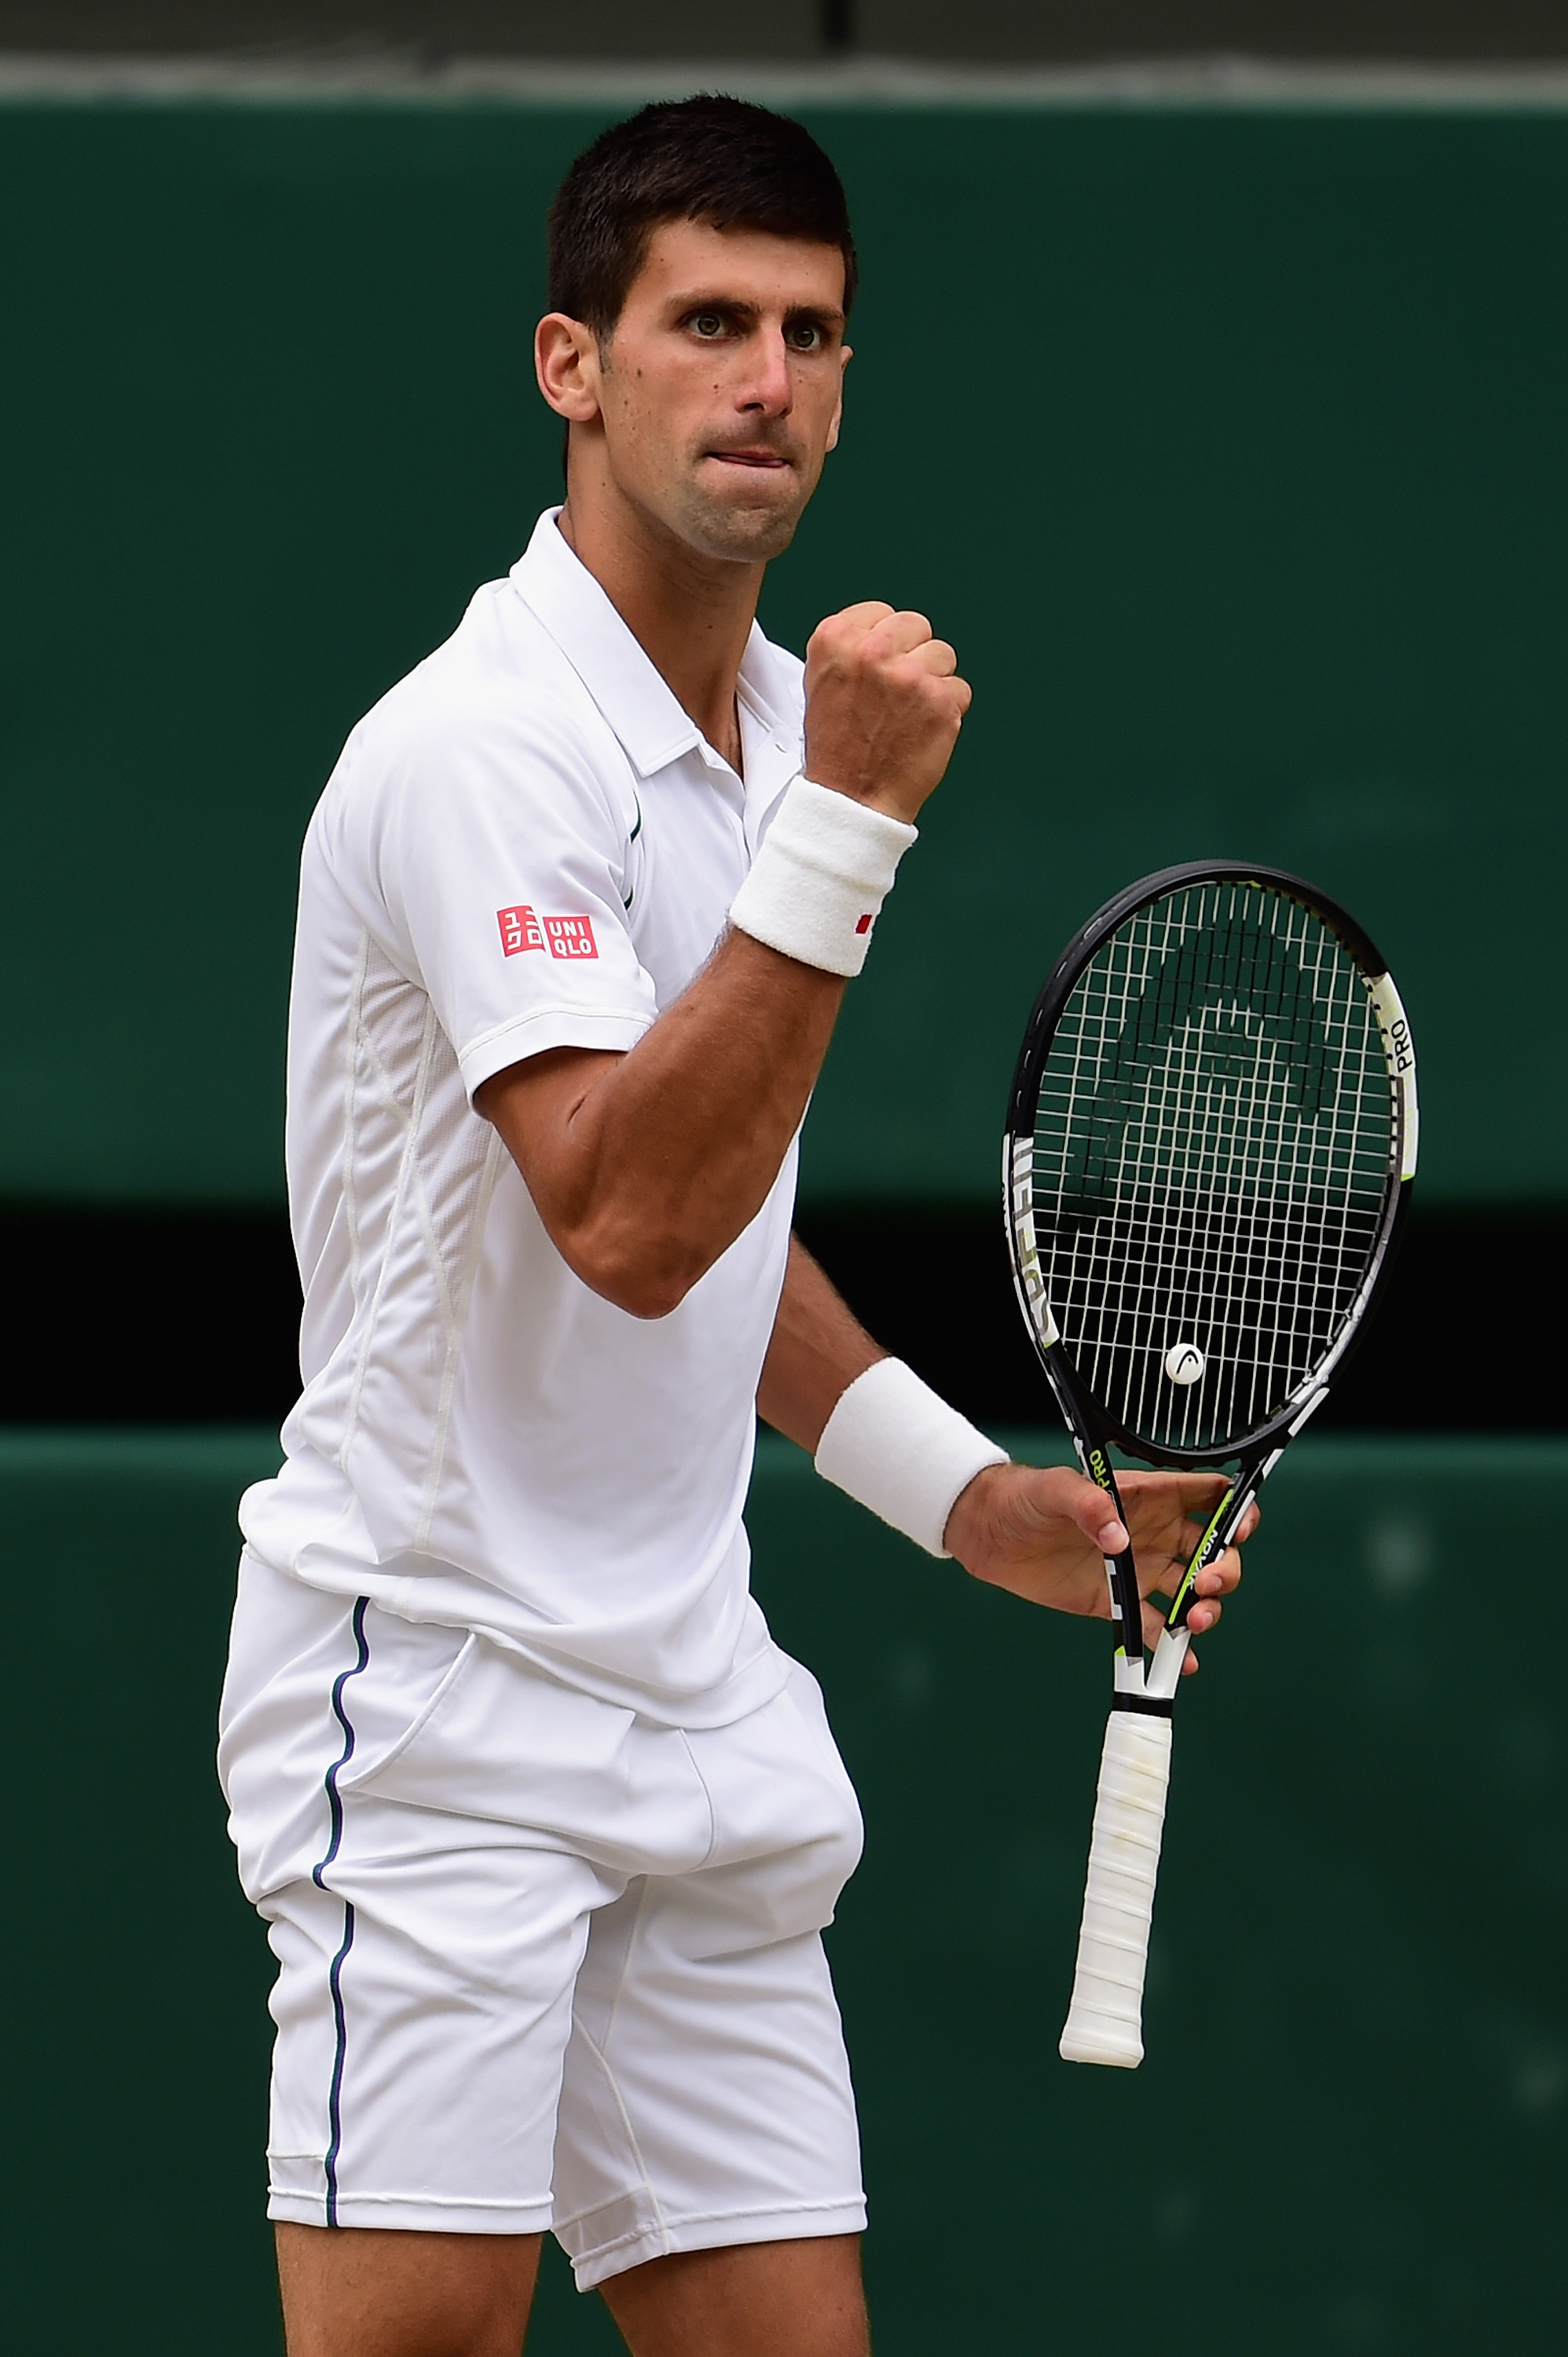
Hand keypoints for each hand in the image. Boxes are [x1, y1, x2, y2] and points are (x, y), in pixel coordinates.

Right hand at [802, 601, 971, 822]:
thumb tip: (884, 630)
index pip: (881, 613)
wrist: (851, 799)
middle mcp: (871, 650)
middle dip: (912, 654)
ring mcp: (909, 674)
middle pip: (917, 625)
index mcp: (835, 639)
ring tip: (907, 714)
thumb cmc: (836, 748)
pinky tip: (922, 729)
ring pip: (943, 656)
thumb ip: (851, 648)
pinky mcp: (941, 700)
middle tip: (895, 693)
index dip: (885, 643)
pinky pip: (959, 689)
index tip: (878, 668)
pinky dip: (948, 710)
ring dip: (932, 682)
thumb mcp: (822, 681)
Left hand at [942, 1461, 1257, 1675]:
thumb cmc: (1026, 1497)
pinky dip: (1175, 1648)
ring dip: (1206, 1609)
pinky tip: (1183, 1662)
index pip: (1209, 1497)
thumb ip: (1088, 1505)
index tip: (1237, 1529)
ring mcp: (1141, 1571)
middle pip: (1214, 1551)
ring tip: (1191, 1623)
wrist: (990, 1535)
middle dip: (1225, 1569)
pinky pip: (1157, 1629)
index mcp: (1149, 1497)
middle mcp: (1155, 1535)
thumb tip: (1118, 1537)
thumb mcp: (1056, 1489)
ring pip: (1194, 1593)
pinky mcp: (1119, 1604)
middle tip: (1206, 1583)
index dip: (1235, 1510)